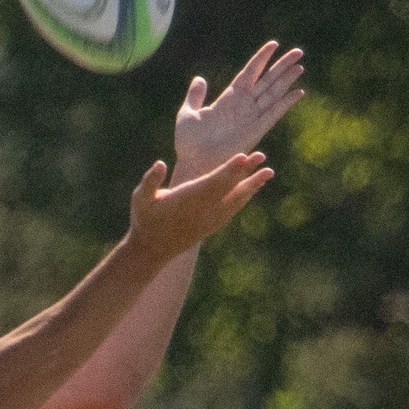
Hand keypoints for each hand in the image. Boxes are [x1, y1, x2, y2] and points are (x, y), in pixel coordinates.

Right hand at [127, 152, 271, 267]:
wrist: (150, 251)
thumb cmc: (144, 219)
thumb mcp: (140, 198)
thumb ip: (150, 181)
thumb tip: (160, 164)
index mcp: (188, 199)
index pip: (213, 181)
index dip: (229, 170)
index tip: (244, 158)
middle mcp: (202, 210)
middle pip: (229, 188)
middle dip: (247, 172)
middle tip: (262, 157)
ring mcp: (209, 220)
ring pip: (235, 200)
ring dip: (252, 185)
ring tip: (268, 172)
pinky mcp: (211, 226)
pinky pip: (232, 210)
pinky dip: (244, 198)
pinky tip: (253, 189)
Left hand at [172, 41, 304, 180]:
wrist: (194, 165)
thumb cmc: (189, 145)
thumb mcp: (188, 114)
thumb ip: (195, 96)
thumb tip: (199, 79)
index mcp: (229, 99)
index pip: (250, 72)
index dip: (262, 58)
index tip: (274, 44)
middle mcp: (243, 106)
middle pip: (267, 80)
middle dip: (282, 66)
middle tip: (298, 51)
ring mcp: (251, 118)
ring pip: (273, 93)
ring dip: (287, 80)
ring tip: (300, 65)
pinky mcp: (255, 131)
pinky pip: (274, 113)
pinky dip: (286, 103)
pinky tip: (299, 92)